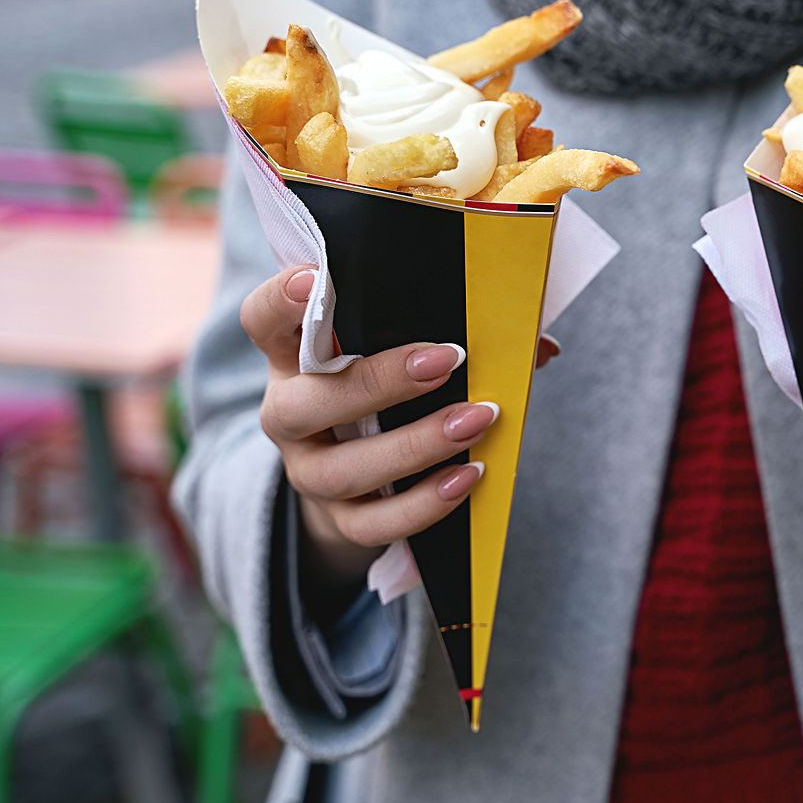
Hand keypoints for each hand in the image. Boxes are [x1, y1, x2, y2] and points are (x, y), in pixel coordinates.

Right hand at [240, 265, 498, 584]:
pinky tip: (467, 478)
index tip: (312, 281)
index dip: (279, 300)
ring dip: (416, 445)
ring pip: (343, 469)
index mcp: (294, 356)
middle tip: (446, 360)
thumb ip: (459, 335)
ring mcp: (309, 471)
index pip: (264, 320)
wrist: (362, 485)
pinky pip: (373, 522)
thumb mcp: (406, 356)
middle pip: (305, 402)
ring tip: (477, 421)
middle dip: (378, 381)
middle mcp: (289, 414)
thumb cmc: (391, 394)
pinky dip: (423, 503)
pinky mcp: (338, 520)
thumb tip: (538, 344)